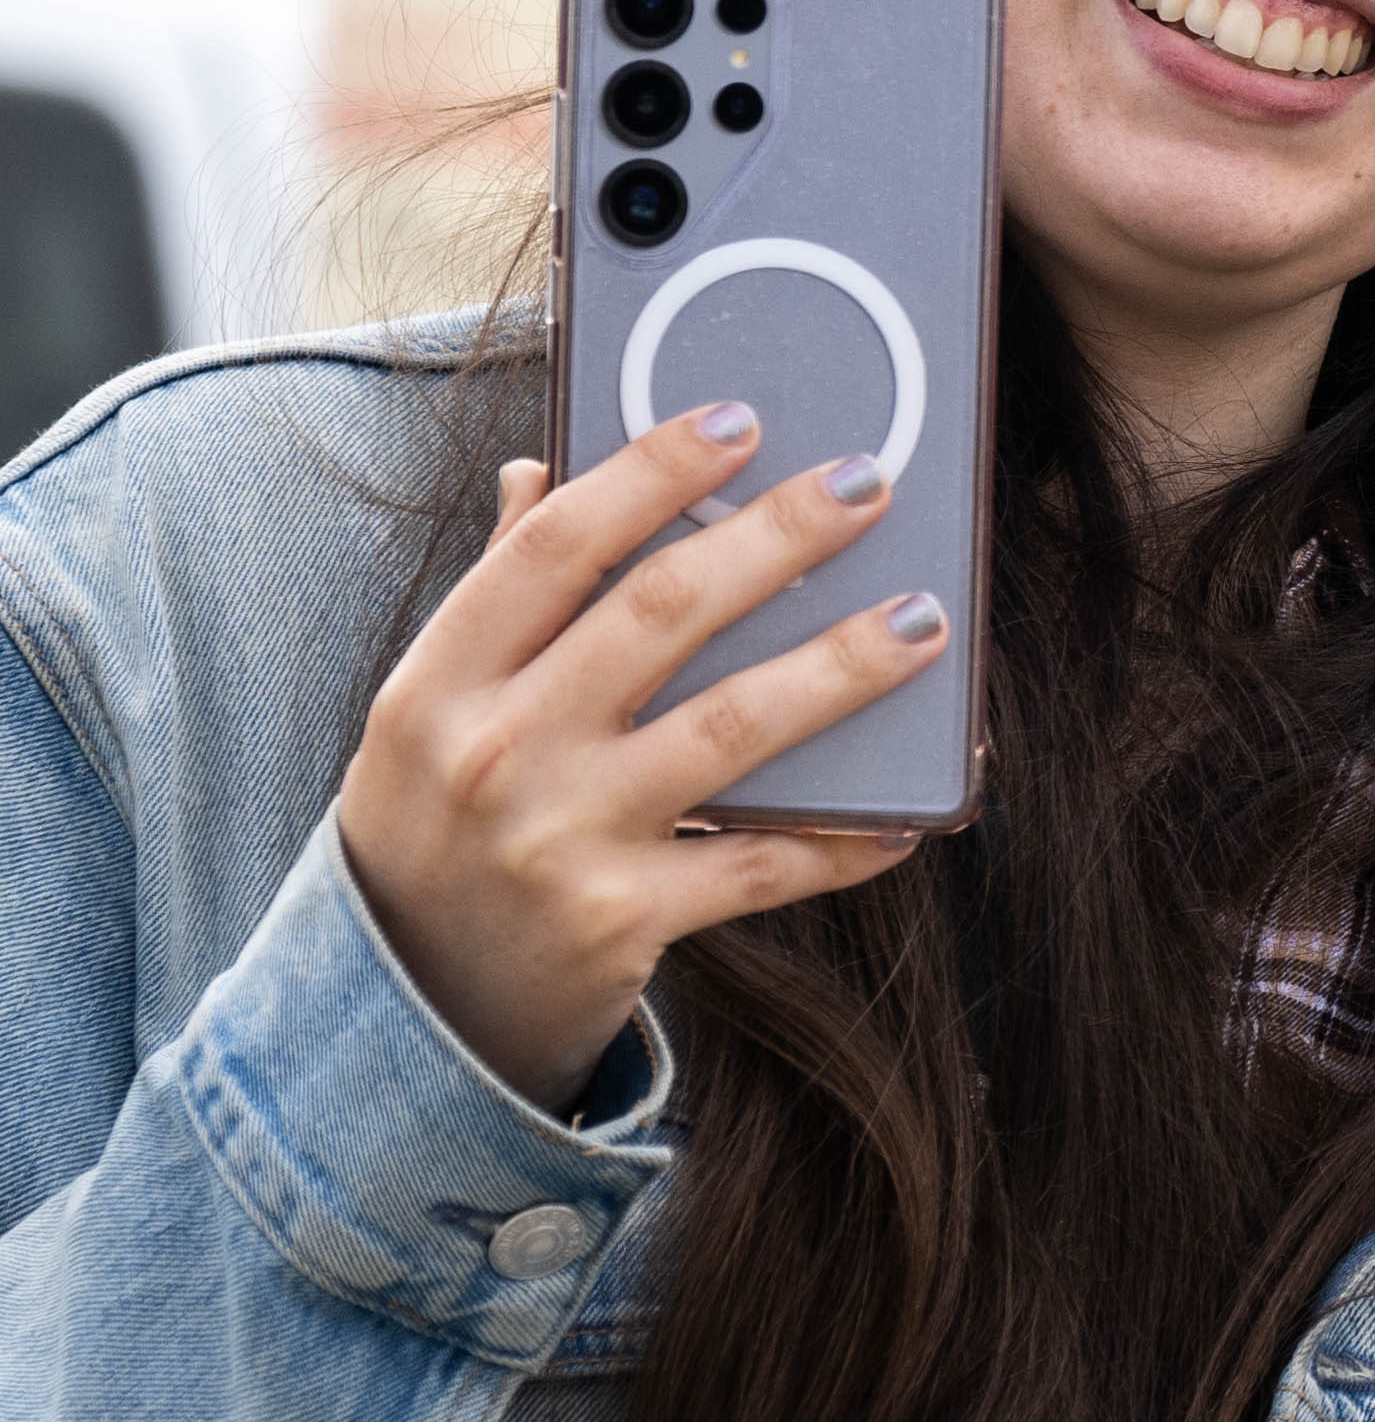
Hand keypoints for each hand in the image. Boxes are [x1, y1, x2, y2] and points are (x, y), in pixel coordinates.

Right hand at [336, 400, 946, 1109]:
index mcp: (440, 682)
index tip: (738, 419)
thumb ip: (496, 596)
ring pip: (733, 729)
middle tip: (866, 483)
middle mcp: (495, 753)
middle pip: (660, 616)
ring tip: (923, 622)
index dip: (649, 475)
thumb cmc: (435, 825)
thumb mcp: (430, 712)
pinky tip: (910, 816)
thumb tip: (542, 472)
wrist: (404, 1002)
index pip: (553, 549)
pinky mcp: (621, 922)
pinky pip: (761, 867)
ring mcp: (559, 840)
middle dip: (776, 540)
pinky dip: (842, 841)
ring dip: (842, 670)